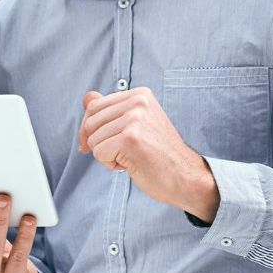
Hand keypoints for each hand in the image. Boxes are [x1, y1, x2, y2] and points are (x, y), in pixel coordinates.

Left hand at [78, 88, 219, 218]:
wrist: (186, 177)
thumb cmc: (159, 154)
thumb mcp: (135, 125)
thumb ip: (111, 110)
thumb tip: (87, 97)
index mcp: (140, 95)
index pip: (94, 105)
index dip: (90, 128)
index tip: (99, 142)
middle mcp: (138, 102)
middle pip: (90, 122)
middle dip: (99, 143)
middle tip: (124, 152)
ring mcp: (134, 119)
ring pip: (93, 140)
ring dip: (107, 155)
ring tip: (132, 157)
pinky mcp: (130, 139)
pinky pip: (98, 153)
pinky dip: (111, 164)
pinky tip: (132, 164)